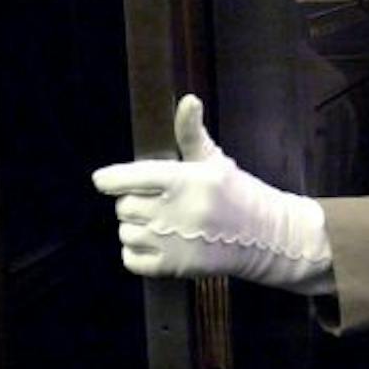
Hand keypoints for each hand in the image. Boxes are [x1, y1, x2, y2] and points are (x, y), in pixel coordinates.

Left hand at [91, 95, 332, 291]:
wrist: (266, 238)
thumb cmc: (238, 194)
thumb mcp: (214, 161)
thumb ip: (191, 134)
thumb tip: (188, 101)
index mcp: (186, 180)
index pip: (130, 178)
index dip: (109, 179)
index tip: (102, 180)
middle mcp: (177, 212)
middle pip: (124, 206)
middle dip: (132, 202)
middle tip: (152, 202)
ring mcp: (174, 243)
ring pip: (125, 233)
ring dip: (135, 228)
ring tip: (159, 223)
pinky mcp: (175, 268)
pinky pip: (131, 259)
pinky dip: (137, 253)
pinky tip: (157, 244)